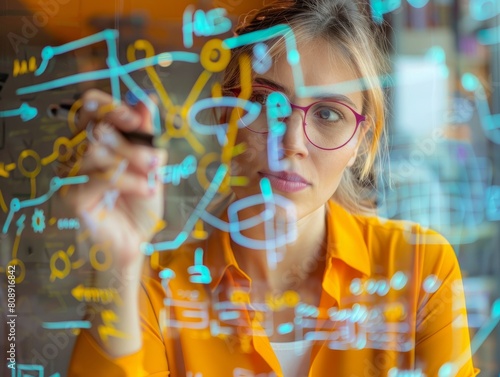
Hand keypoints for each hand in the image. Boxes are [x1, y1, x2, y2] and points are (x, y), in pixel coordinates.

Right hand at [61, 89, 166, 269]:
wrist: (136, 240)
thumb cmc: (139, 202)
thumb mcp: (150, 164)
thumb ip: (146, 134)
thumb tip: (144, 100)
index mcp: (95, 140)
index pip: (89, 107)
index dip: (111, 107)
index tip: (136, 119)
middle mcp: (77, 153)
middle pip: (91, 126)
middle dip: (129, 141)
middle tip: (152, 159)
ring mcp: (72, 174)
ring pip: (96, 151)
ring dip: (132, 162)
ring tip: (152, 178)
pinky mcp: (72, 196)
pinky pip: (100, 177)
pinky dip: (128, 181)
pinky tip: (145, 190)